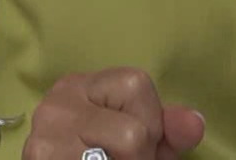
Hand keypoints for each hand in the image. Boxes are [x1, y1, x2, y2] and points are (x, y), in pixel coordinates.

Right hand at [21, 68, 204, 159]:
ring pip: (124, 148)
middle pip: (134, 130)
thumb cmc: (105, 156)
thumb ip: (167, 131)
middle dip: (140, 153)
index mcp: (81, 85)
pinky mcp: (40, 157)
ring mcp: (46, 133)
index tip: (136, 140)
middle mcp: (58, 102)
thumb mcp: (140, 141)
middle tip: (118, 158)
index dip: (150, 120)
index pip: (137, 84)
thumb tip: (195, 123)